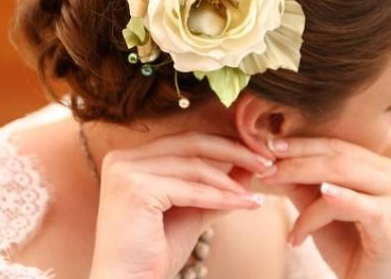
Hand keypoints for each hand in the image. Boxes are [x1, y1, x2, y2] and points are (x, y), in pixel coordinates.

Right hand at [88, 131, 275, 278]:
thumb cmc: (155, 250)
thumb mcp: (193, 209)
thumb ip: (216, 186)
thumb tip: (250, 165)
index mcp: (132, 157)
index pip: (187, 140)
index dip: (225, 144)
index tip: (257, 153)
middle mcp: (124, 157)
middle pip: (191, 143)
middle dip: (234, 151)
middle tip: (266, 162)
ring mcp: (126, 171)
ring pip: (194, 166)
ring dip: (230, 181)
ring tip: (254, 193)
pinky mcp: (135, 188)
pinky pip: (190, 189)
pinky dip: (219, 197)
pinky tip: (242, 204)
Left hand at [258, 137, 390, 278]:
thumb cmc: (344, 245)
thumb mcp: (315, 207)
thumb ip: (298, 182)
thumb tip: (269, 154)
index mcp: (380, 169)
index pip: (336, 147)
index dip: (302, 144)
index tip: (269, 144)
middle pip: (339, 159)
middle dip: (296, 161)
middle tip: (265, 167)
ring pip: (344, 177)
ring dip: (302, 179)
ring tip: (271, 184)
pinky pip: (362, 208)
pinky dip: (337, 201)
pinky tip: (323, 194)